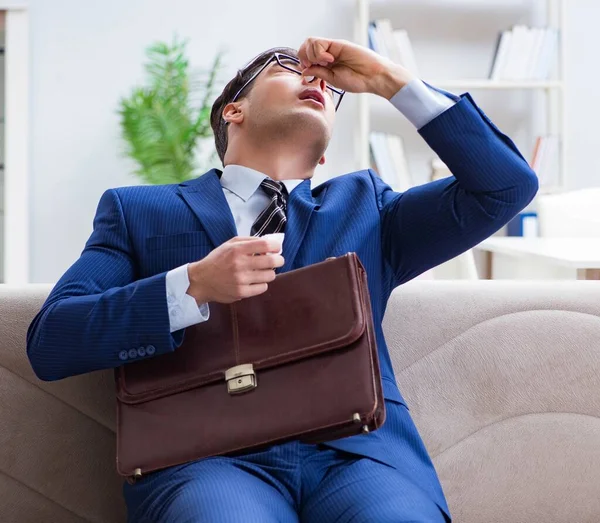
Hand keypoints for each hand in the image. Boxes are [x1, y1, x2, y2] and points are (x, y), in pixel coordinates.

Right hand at [187, 236, 284, 303]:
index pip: (265, 245)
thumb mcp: (230, 244)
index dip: (276, 246)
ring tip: (263, 271)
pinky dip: (262, 284)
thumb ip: (249, 241)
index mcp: (237, 249)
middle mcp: (239, 264)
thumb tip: (269, 243)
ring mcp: (241, 280)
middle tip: (277, 260)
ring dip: (270, 273)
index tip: (277, 248)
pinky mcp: (241, 292)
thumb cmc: (218, 260)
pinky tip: (255, 281)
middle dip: (279, 260)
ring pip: (270, 276)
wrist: (201, 280)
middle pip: (272, 261)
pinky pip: (263, 288)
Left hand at [297, 37, 415, 99]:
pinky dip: (320, 52)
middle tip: (313, 66)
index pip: (305, 57)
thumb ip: (318, 73)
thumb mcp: (332, 79)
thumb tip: (303, 71)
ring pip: (310, 42)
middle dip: (304, 57)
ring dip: (313, 54)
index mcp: (324, 65)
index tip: (309, 71)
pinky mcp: (338, 44)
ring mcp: (332, 48)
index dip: (303, 63)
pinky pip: (320, 42)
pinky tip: (329, 59)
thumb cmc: (357, 80)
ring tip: (325, 63)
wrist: (372, 76)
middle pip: (305, 47)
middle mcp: (327, 54)